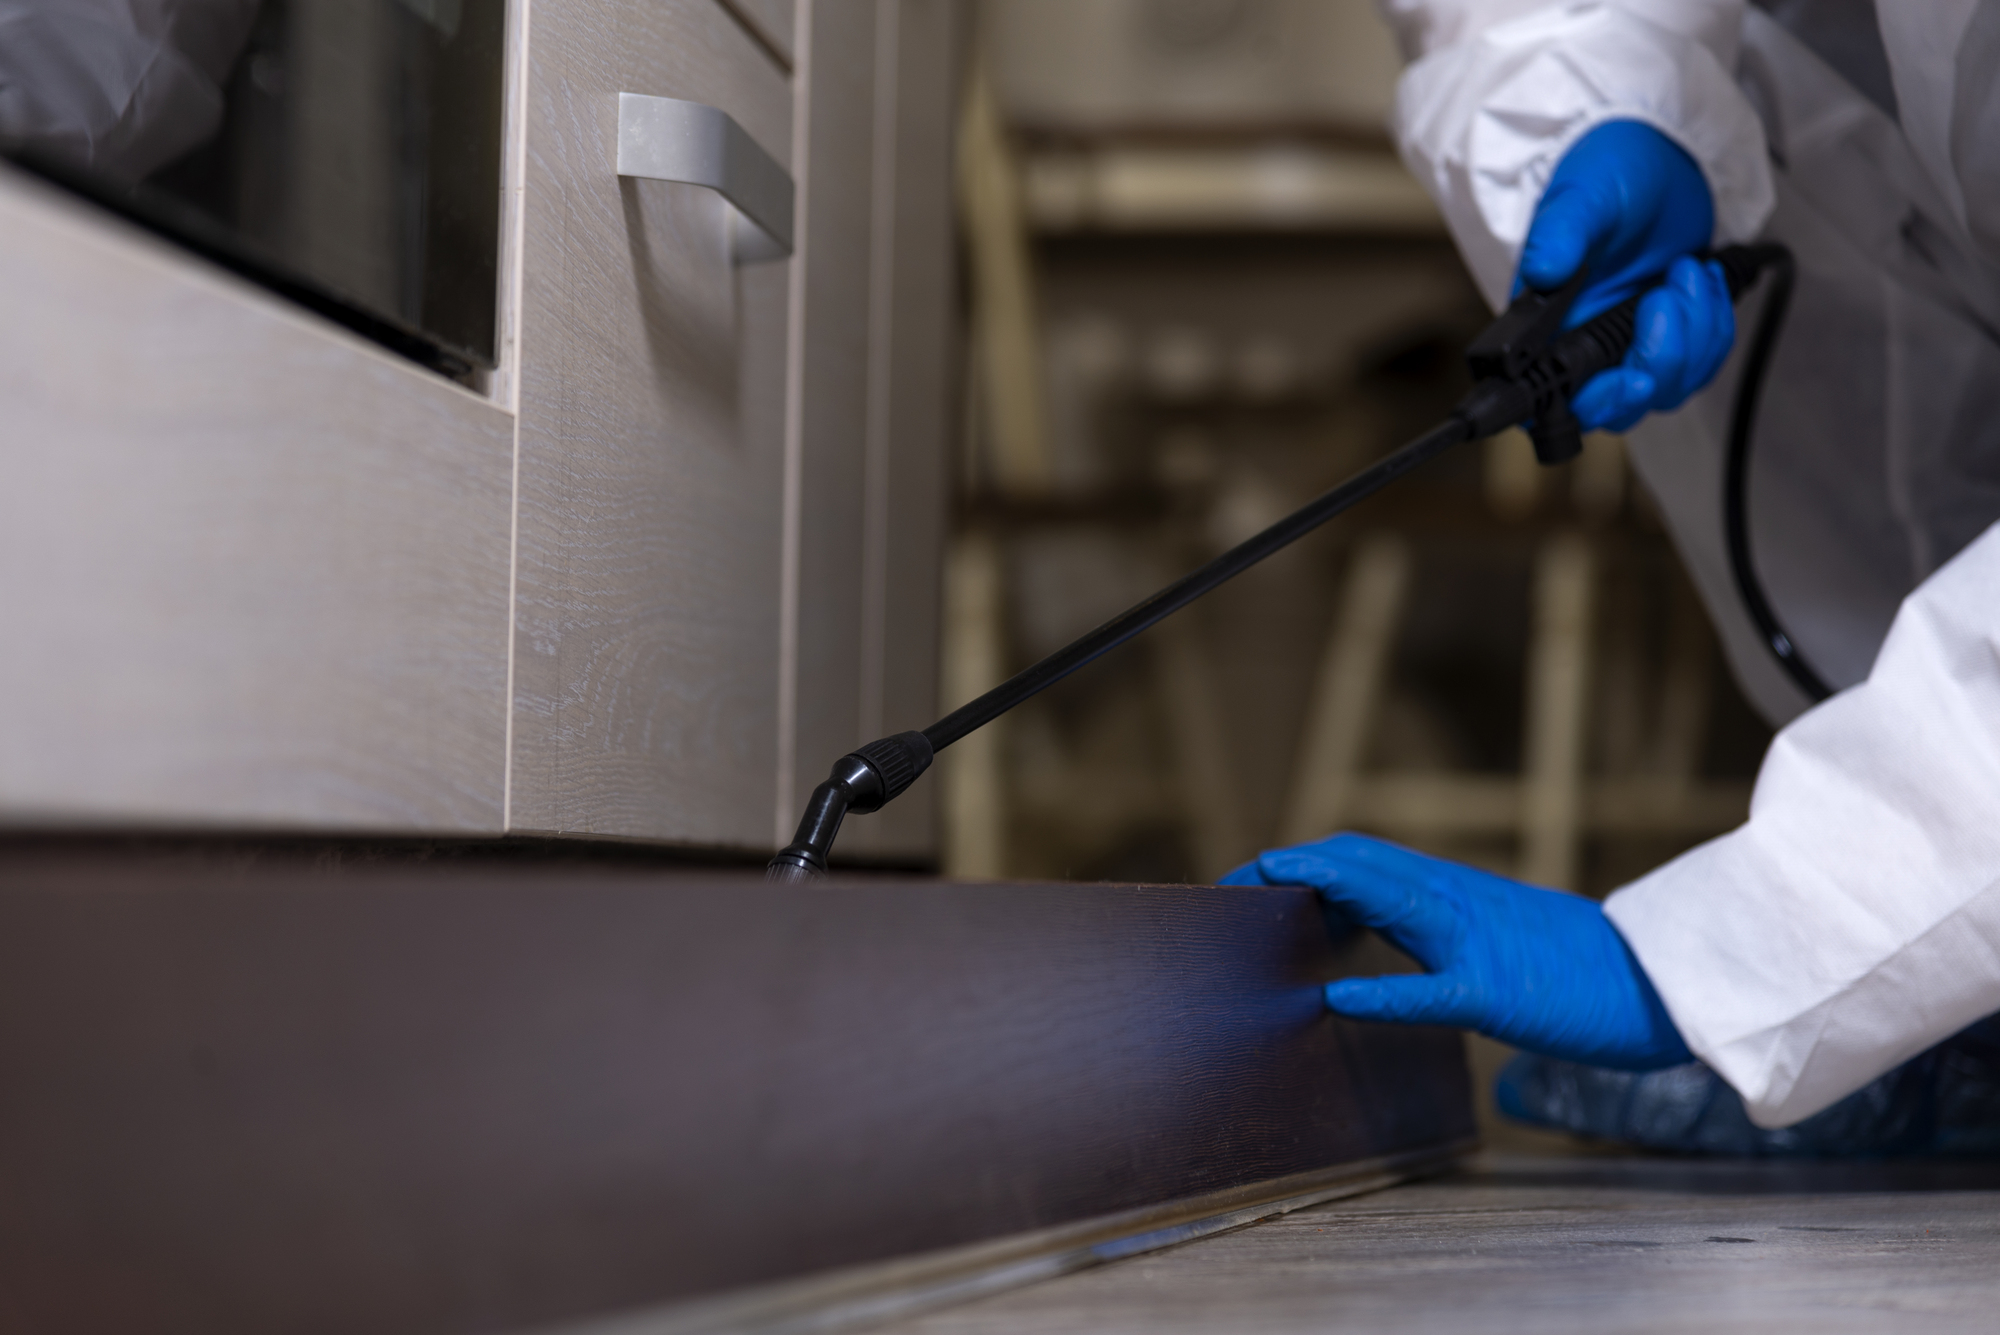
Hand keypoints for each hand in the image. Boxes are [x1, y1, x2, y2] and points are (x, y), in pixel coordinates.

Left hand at [1221, 833, 1692, 1070]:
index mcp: (1452, 892)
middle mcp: (1456, 902)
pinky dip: (1381, 992)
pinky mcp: (1499, 994)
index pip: (1360, 860)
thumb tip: (1364, 947)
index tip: (1247, 880)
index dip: (1300, 863)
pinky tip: (1336, 1000)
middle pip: (1357, 863)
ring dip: (1319, 892)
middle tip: (1227, 887)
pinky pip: (1432, 990)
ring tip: (1260, 895)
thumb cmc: (1574, 970)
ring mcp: (1477, 943)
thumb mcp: (1490, 936)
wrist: (1660, 982)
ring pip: (1387, 899)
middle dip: (1287, 869)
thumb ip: (1428, 932)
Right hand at [1520, 119, 1734, 432]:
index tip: (1630, 379)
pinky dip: (1714, 325)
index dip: (1594, 403)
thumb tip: (1542, 269)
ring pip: (1669, 388)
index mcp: (1549, 325)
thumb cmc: (1609, 170)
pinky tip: (1703, 280)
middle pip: (1621, 406)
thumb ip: (1560, 233)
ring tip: (1687, 270)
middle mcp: (1585, 344)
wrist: (1658, 157)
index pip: (1555, 397)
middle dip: (1659, 362)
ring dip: (1694, 333)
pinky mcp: (1669, 337)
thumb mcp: (1582, 195)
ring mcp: (1629, 345)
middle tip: (1665, 300)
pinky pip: (1701, 364)